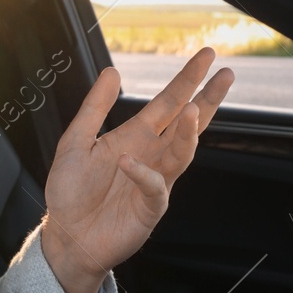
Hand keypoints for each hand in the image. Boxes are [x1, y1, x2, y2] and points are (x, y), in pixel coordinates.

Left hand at [41, 48, 233, 292]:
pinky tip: (127, 162)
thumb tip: (112, 71)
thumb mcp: (76, 141)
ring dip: (188, 132)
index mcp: (136, 136)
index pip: (169, 102)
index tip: (207, 56)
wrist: (67, 236)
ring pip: (181, 152)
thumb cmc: (71, 192)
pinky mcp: (150, 207)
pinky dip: (142, 173)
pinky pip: (154, 186)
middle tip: (226, 74)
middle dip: (207, 99)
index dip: (188, 79)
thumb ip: (94, 107)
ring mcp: (155, 181)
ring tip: (193, 110)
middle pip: (188, 123)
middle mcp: (151, 155)